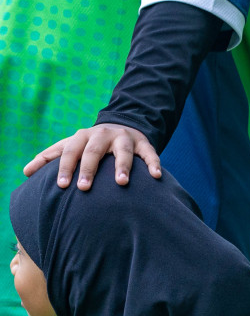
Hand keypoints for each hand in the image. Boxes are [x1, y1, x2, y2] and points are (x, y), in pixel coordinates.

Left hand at [25, 124, 159, 189]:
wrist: (122, 127)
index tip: (61, 186)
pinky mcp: (143, 144)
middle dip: (88, 169)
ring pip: (122, 151)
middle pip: (93, 151)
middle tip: (83, 188)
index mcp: (82, 137)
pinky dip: (153, 164)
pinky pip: (150, 154)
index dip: (65, 167)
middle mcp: (102, 135)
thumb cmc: (91, 144)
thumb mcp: (71, 145)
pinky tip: (156, 176)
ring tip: (121, 183)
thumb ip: (50, 157)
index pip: (70, 151)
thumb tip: (26, 173)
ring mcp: (124, 139)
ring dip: (122, 166)